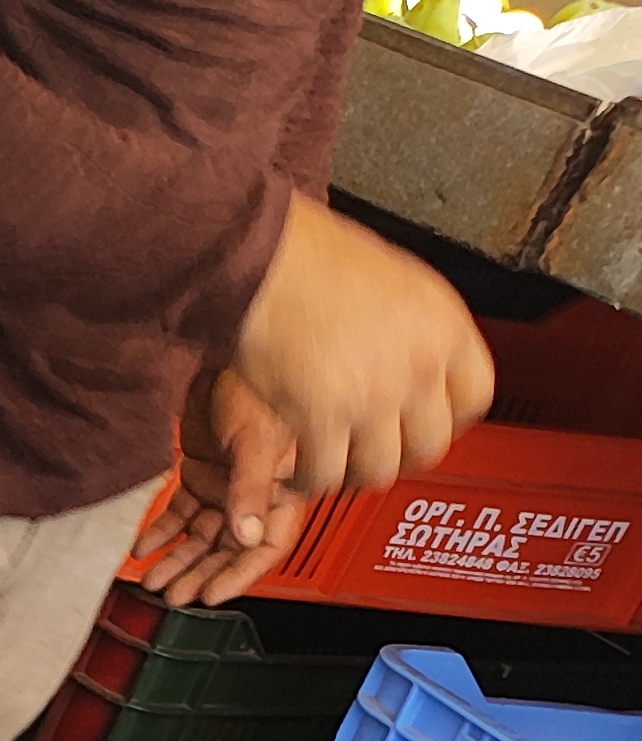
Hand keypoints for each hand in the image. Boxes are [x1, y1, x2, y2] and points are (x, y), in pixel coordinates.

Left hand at [138, 368, 306, 607]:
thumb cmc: (258, 383)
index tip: (211, 596)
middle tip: (174, 596)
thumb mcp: (258, 439)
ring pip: (201, 536)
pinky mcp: (199, 472)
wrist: (225, 348)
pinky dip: (161, 532)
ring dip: (178, 560)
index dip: (240, 575)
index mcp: (283, 489)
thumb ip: (253, 489)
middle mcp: (254, 493)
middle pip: (229, 548)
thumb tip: (247, 536)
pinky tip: (142, 547)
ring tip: (154, 581)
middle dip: (201, 574)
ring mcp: (225, 484)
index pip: (267, 547)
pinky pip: (179, 512)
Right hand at [227, 193, 494, 496]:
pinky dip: (308, 481)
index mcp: (444, 328)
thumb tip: (417, 362)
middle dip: (400, 456)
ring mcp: (371, 397)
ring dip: (353, 474)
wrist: (265, 260)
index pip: (475, 399)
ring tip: (331, 463)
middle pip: (430, 446)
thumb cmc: (316, 259)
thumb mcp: (399, 284)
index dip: (449, 421)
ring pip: (379, 471)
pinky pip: (324, 475)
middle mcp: (417, 366)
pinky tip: (296, 469)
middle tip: (376, 453)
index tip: (426, 424)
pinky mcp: (321, 419)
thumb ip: (417, 330)